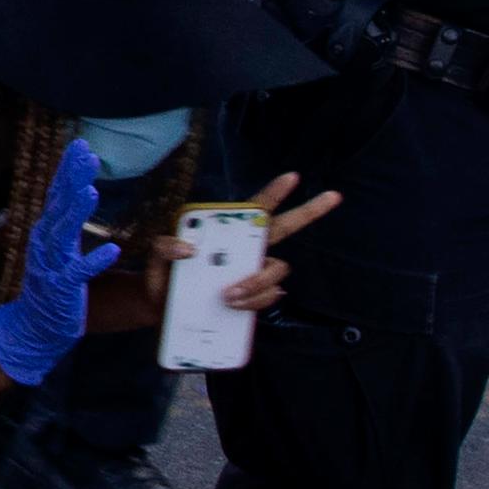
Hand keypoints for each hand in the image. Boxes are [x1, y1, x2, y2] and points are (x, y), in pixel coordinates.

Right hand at [0, 138, 123, 384]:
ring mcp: (52, 265)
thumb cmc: (51, 282)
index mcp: (47, 230)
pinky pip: (79, 273)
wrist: (34, 324)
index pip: (57, 193)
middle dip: (72, 180)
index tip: (79, 145)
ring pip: (65, 234)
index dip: (68, 169)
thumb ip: (67, 215)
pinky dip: (95, 261)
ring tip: (91, 191)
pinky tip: (112, 249)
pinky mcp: (63, 288)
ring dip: (77, 213)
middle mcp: (46, 243)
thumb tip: (78, 185)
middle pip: (60, 206)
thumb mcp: (59, 244)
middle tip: (86, 156)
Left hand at [94, 171, 344, 334]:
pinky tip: (239, 305)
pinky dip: (256, 301)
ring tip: (228, 295)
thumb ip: (163, 247)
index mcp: (226, 233)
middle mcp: (245, 250)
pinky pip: (269, 297)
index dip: (273, 193)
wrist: (160, 312)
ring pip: (276, 270)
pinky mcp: (251, 300)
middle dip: (310, 211)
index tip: (293, 177)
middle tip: (333, 196)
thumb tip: (188, 248)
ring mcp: (251, 274)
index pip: (254, 210)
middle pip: (285, 229)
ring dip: (257, 282)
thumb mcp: (155, 260)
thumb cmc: (162, 280)